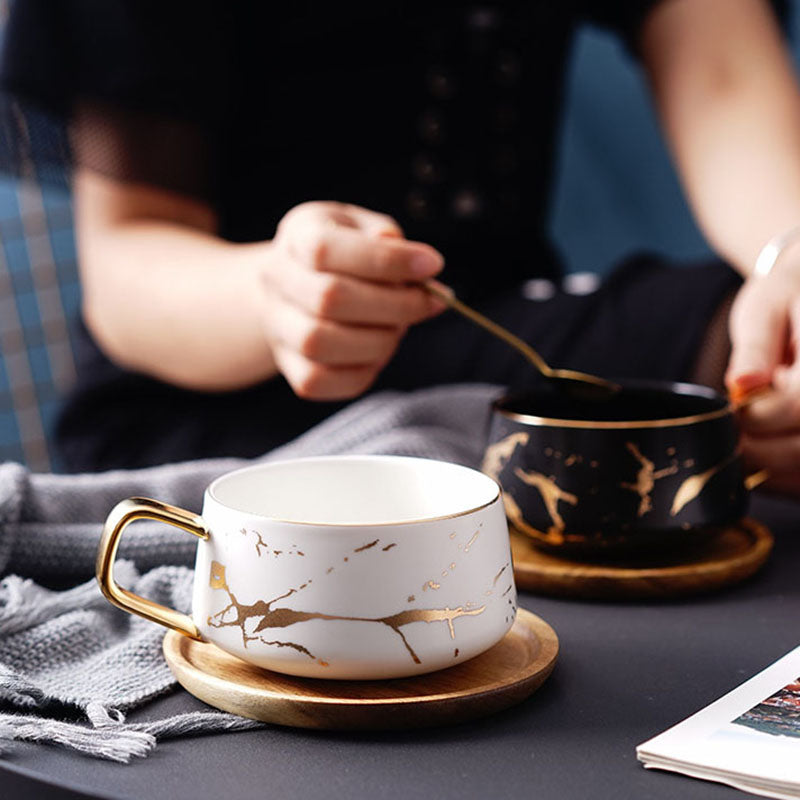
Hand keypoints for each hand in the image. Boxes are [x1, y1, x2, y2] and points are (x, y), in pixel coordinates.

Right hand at [257, 201, 444, 399]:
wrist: (294, 289)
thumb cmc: (341, 255)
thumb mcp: (361, 227)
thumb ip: (386, 238)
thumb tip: (415, 263)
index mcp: (298, 236)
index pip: (328, 249)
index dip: (386, 260)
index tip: (432, 264)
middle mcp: (277, 280)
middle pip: (328, 299)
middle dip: (394, 305)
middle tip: (428, 303)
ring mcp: (278, 327)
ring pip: (321, 343)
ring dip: (377, 340)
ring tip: (399, 328)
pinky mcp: (290, 368)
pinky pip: (320, 381)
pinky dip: (362, 371)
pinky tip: (379, 352)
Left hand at [726, 252, 799, 493]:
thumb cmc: (787, 296)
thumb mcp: (766, 308)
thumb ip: (755, 348)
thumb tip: (743, 383)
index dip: (762, 417)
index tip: (732, 413)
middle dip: (765, 452)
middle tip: (728, 443)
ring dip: (776, 472)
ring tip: (742, 453)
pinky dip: (789, 479)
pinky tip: (763, 469)